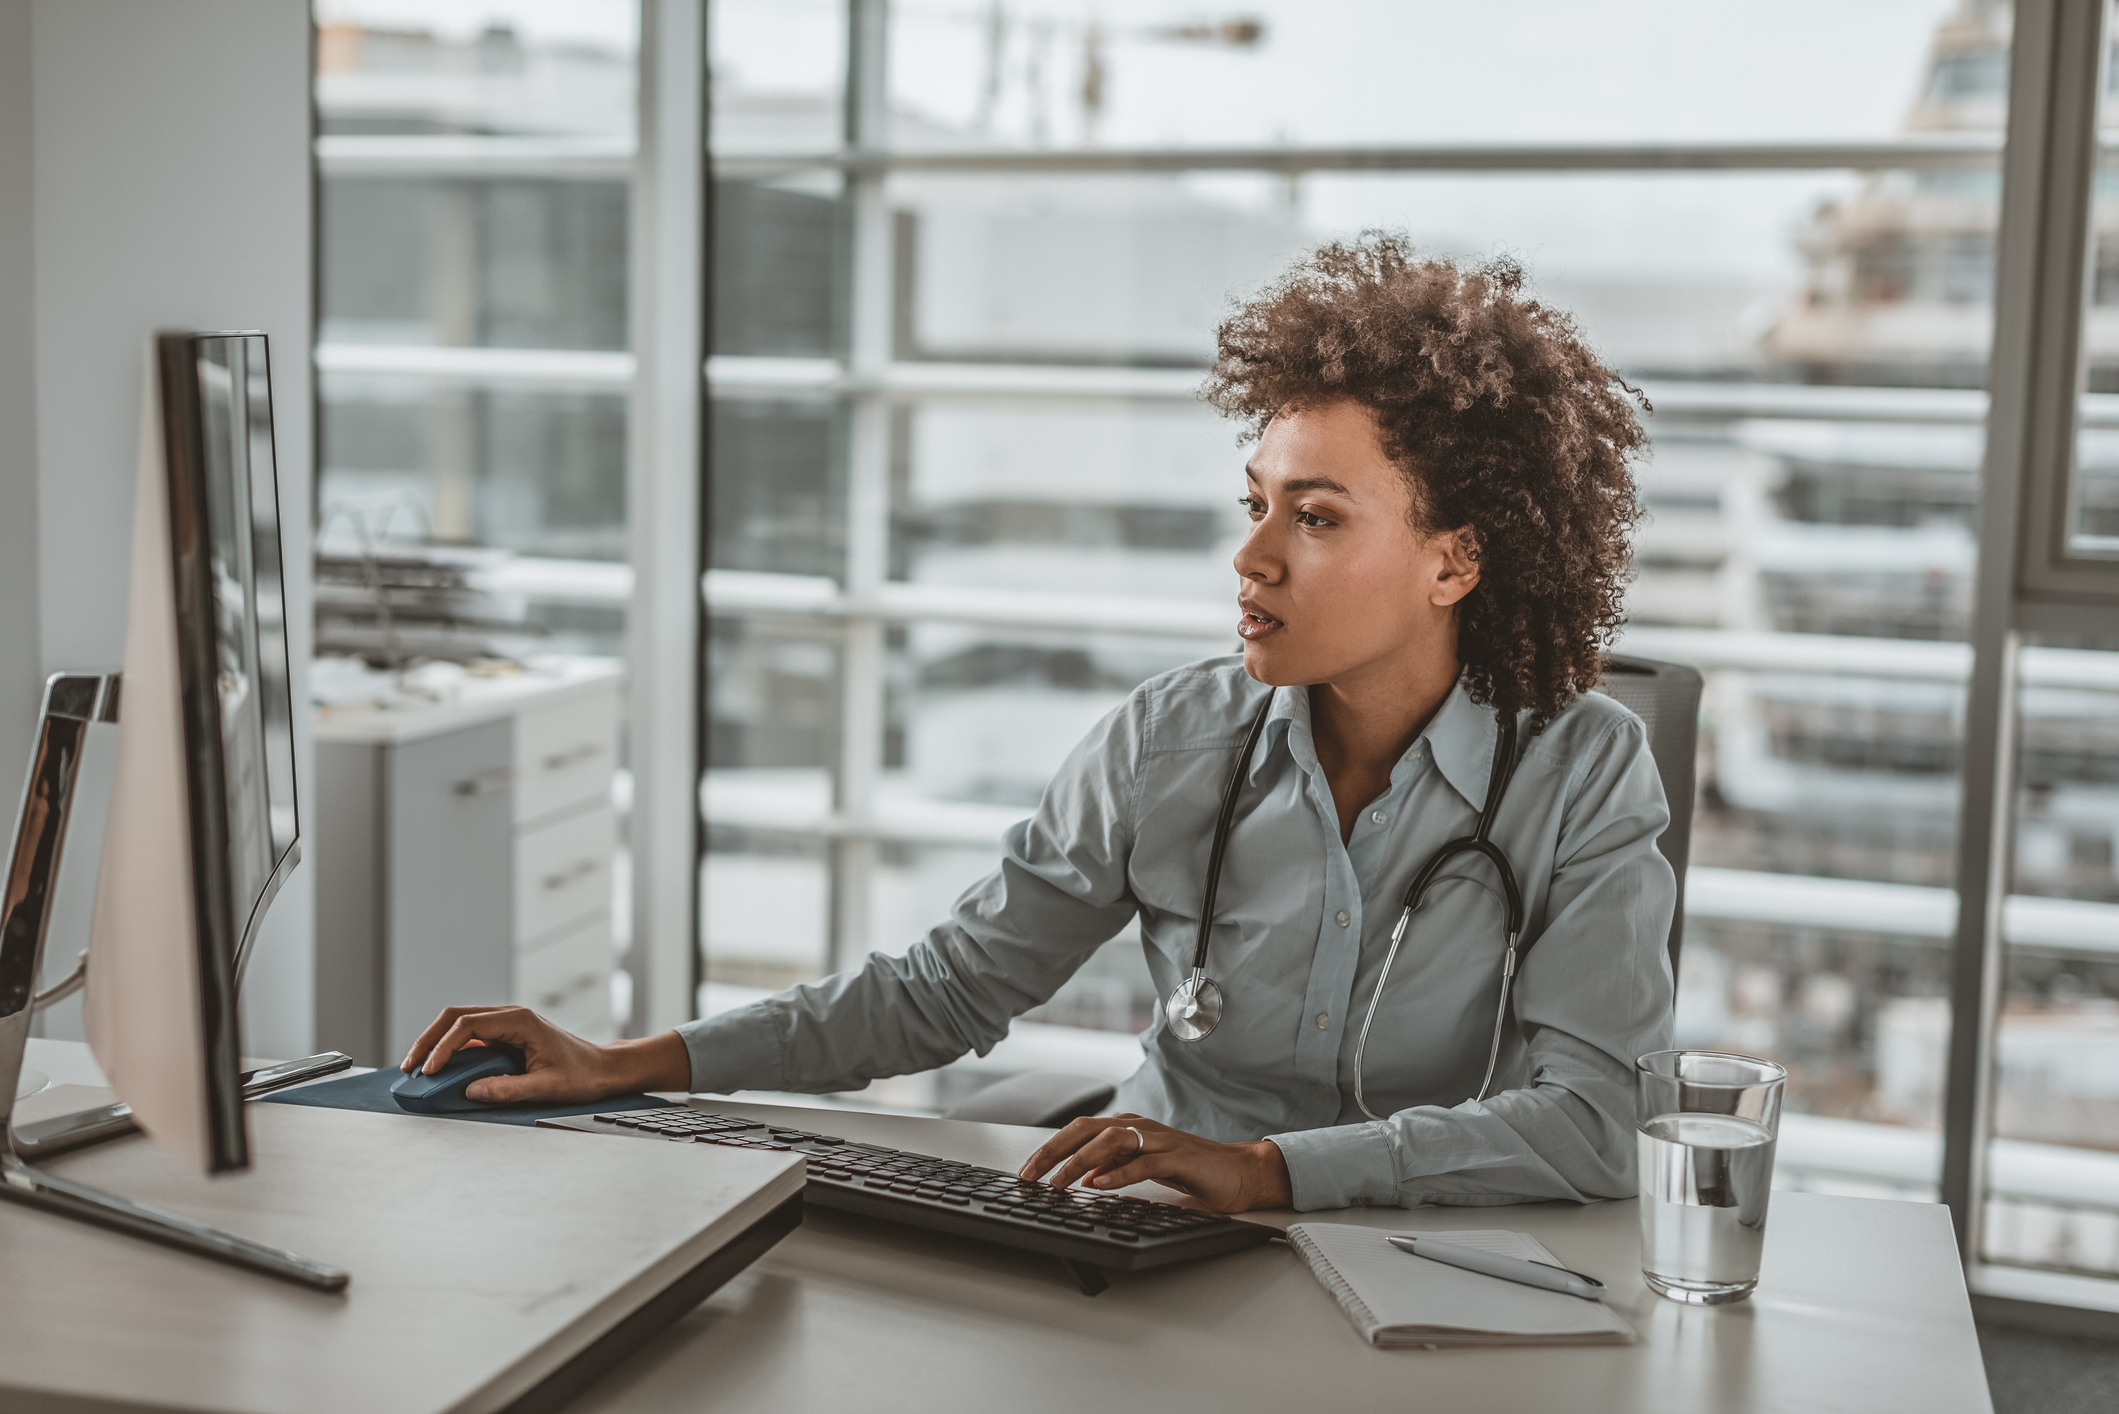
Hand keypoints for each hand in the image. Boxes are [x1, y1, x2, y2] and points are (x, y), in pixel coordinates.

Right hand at [400, 1005, 690, 1104]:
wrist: (604, 1069)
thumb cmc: (583, 1075)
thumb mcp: (547, 1087)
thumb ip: (508, 1089)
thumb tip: (470, 1092)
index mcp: (520, 1021)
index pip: (468, 1026)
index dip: (444, 1047)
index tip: (430, 1071)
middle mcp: (510, 1017)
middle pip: (455, 1017)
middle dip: (428, 1040)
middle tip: (409, 1067)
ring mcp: (506, 1025)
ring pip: (458, 1024)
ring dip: (436, 1043)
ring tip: (417, 1070)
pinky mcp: (505, 1037)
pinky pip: (470, 1038)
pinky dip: (450, 1051)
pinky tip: (439, 1071)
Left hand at [1016, 1113, 1292, 1212]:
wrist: (1238, 1172)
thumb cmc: (1191, 1169)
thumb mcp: (1143, 1167)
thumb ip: (1114, 1167)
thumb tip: (1081, 1176)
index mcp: (1128, 1127)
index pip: (1078, 1131)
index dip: (1049, 1148)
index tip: (1026, 1171)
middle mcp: (1139, 1127)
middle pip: (1086, 1130)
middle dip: (1053, 1152)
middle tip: (1029, 1176)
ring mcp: (1159, 1140)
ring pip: (1110, 1141)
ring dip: (1079, 1162)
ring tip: (1058, 1183)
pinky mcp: (1177, 1158)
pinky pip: (1142, 1163)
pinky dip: (1117, 1173)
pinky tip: (1098, 1186)